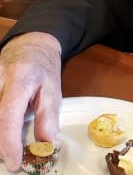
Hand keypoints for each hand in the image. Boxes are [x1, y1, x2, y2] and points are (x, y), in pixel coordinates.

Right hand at [0, 32, 61, 170]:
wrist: (32, 45)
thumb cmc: (43, 67)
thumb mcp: (53, 89)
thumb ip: (48, 117)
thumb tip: (48, 145)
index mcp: (20, 79)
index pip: (8, 116)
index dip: (9, 143)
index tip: (13, 162)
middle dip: (1, 142)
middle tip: (10, 154)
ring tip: (8, 141)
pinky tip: (4, 129)